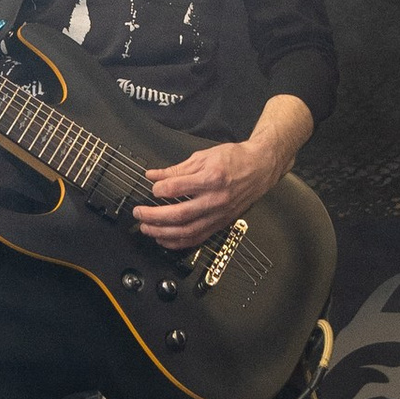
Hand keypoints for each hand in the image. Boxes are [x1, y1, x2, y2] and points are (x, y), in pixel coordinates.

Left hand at [134, 132, 281, 253]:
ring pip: (187, 231)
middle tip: (139, 213)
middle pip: (180, 214)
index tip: (151, 188)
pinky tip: (164, 239)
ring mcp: (219, 214)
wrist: (260, 168)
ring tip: (146, 228)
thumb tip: (153, 176)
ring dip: (163, 232)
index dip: (160, 190)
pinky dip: (178, 242)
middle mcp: (216, 199)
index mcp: (211, 178)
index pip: (178, 188)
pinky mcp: (221, 224)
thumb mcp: (204, 156)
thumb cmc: (234, 159)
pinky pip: (197, 238)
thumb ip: (177, 169)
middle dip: (154, 216)